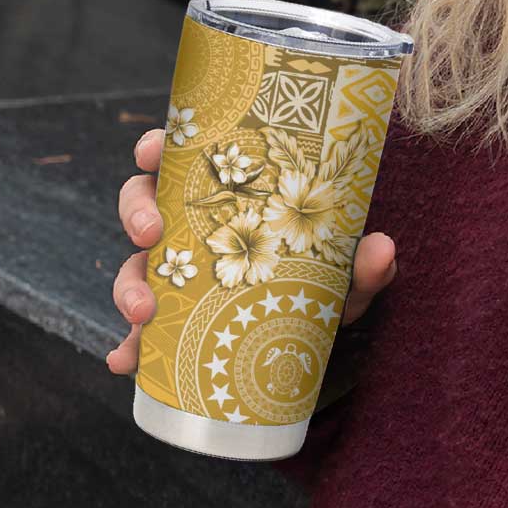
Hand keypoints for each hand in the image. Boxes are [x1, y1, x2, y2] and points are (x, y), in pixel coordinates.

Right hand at [105, 127, 398, 373]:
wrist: (319, 334)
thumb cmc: (326, 281)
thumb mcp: (346, 273)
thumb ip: (364, 263)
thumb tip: (382, 248)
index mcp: (227, 196)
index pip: (182, 158)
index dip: (156, 147)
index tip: (151, 150)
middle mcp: (194, 228)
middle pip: (144, 204)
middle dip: (136, 214)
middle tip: (151, 234)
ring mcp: (179, 275)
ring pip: (135, 266)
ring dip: (128, 285)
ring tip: (143, 312)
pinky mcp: (175, 322)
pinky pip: (140, 332)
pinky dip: (129, 347)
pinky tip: (125, 360)